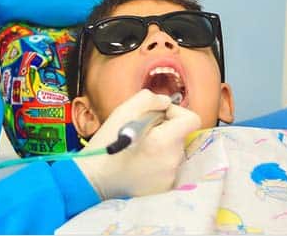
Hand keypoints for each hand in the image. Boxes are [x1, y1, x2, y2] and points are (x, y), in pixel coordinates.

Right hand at [74, 89, 200, 199]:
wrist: (94, 179)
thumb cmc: (107, 143)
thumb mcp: (123, 111)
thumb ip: (149, 99)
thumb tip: (166, 102)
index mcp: (164, 141)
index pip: (192, 119)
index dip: (176, 112)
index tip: (158, 116)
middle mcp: (172, 160)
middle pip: (181, 135)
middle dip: (165, 129)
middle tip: (142, 131)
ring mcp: (170, 176)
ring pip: (174, 150)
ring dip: (161, 144)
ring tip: (138, 148)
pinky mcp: (164, 187)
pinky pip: (169, 166)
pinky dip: (158, 161)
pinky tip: (139, 162)